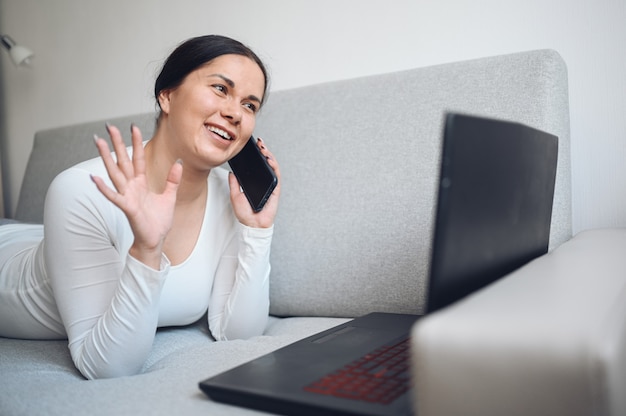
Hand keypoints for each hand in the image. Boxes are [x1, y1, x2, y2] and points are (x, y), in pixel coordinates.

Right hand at [91, 124, 181, 268]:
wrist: (155, 240)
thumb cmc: (158, 221)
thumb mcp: (170, 196)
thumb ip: (173, 180)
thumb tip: (179, 162)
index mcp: (141, 183)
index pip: (138, 158)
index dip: (136, 143)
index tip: (133, 127)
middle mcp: (131, 187)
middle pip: (123, 161)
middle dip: (117, 144)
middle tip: (109, 126)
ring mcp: (127, 196)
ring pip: (115, 173)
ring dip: (106, 158)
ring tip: (98, 143)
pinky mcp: (127, 207)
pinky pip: (114, 196)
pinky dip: (103, 188)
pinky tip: (94, 178)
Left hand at [228, 138, 280, 227]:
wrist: (252, 224)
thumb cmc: (245, 213)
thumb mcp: (235, 195)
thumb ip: (234, 184)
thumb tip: (231, 172)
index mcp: (255, 183)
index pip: (257, 166)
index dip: (256, 156)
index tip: (252, 146)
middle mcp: (264, 183)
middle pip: (266, 164)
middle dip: (264, 152)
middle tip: (259, 143)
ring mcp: (270, 186)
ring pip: (272, 167)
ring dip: (269, 156)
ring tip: (264, 149)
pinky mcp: (275, 190)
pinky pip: (276, 176)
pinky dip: (274, 167)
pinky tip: (269, 160)